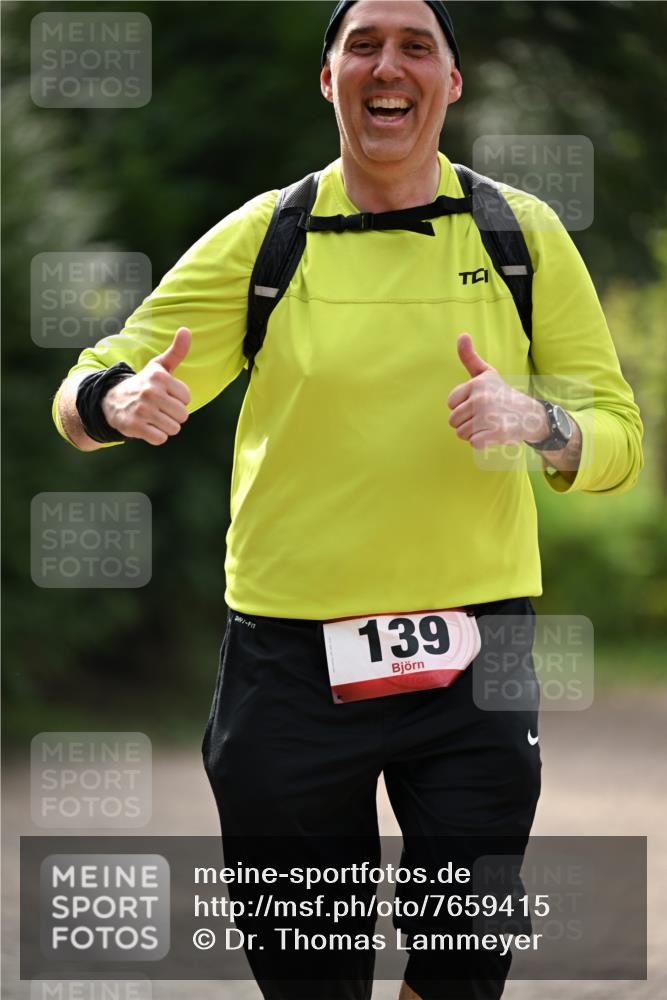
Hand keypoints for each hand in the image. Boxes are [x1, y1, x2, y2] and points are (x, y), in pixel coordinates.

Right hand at [101, 327, 192, 445]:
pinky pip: (160, 439)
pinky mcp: (135, 427)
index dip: (178, 400)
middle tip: (159, 409)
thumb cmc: (144, 383)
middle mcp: (150, 392)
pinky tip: (146, 426)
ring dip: (165, 427)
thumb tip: (186, 330)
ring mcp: (142, 410)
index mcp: (159, 377)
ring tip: (153, 417)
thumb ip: (176, 351)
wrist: (112, 400)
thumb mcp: (158, 367)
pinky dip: (156, 436)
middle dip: (174, 415)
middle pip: (183, 415)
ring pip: (174, 428)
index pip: (187, 398)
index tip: (165, 396)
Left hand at [447, 333, 547, 448]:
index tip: (477, 403)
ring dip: (473, 433)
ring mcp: (489, 416)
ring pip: (462, 434)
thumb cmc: (502, 394)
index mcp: (476, 384)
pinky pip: (474, 443)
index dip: (462, 406)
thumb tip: (462, 334)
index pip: (451, 404)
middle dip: (466, 422)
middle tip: (484, 416)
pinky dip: (482, 443)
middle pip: (453, 421)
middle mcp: (481, 398)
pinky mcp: (496, 433)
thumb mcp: (486, 374)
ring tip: (488, 424)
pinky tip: (493, 433)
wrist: (530, 414)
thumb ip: (469, 357)